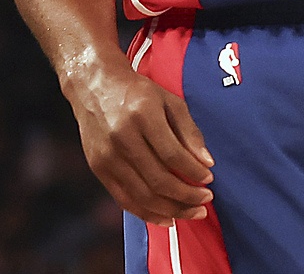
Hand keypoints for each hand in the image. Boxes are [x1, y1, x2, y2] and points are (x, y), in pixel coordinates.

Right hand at [67, 61, 214, 226]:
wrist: (94, 86)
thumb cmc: (137, 92)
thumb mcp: (169, 101)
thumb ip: (189, 131)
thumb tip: (207, 163)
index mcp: (142, 115)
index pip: (172, 154)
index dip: (193, 172)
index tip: (209, 179)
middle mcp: (121, 137)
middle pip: (158, 179)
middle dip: (186, 196)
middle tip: (205, 201)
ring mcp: (107, 156)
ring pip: (142, 195)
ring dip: (171, 209)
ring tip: (192, 213)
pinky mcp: (98, 169)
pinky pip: (124, 199)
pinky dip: (147, 213)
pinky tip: (166, 217)